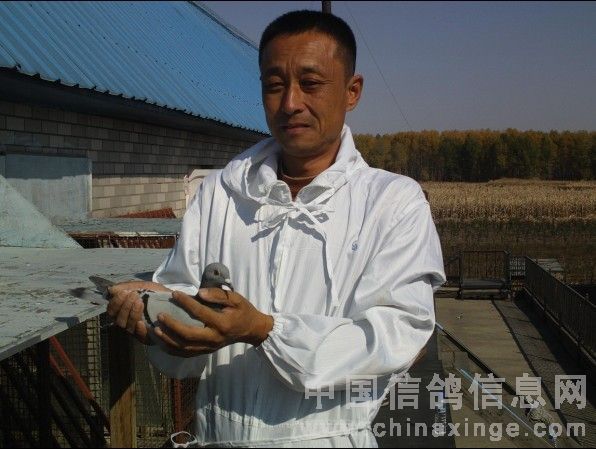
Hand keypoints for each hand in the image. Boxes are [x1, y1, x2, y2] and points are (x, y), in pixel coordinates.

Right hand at [106, 281, 171, 344]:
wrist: (177, 301)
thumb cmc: (158, 294)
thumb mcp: (145, 286)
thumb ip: (129, 286)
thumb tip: (111, 289)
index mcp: (125, 311)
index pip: (112, 310)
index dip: (116, 302)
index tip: (125, 292)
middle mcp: (128, 322)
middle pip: (118, 319)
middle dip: (124, 306)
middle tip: (134, 295)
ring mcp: (138, 331)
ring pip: (127, 326)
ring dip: (132, 313)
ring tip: (140, 302)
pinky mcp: (148, 338)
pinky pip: (139, 336)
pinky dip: (138, 329)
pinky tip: (141, 321)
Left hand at [153, 288, 273, 356]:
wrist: (251, 330)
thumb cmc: (243, 311)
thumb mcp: (236, 298)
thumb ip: (218, 295)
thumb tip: (199, 293)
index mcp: (222, 323)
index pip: (199, 312)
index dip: (185, 302)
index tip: (174, 294)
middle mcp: (214, 338)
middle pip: (188, 335)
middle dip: (171, 326)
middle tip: (160, 316)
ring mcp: (209, 348)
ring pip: (184, 348)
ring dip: (167, 340)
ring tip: (155, 330)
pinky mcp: (205, 352)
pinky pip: (185, 354)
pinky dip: (171, 349)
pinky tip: (161, 342)